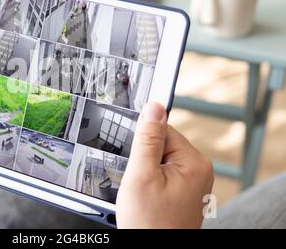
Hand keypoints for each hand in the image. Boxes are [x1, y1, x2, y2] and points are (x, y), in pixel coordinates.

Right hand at [116, 102, 213, 228]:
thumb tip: (153, 107)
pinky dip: (150, 180)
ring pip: (159, 159)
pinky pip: (162, 173)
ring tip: (143, 194)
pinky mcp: (184, 190)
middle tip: (138, 182)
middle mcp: (198, 169)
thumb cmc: (150, 224)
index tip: (133, 157)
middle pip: (161, 144)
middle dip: (143, 159)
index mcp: (194, 162)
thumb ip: (147, 139)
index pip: (163, 129)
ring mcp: (192, 181)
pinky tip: (146, 197)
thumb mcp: (142, 176)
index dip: (142, 141)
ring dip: (145, 171)